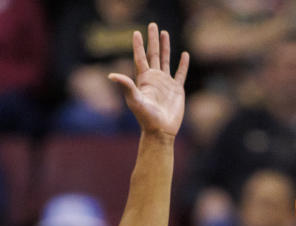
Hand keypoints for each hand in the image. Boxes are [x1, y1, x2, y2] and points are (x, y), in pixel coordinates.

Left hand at [109, 23, 188, 137]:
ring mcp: (166, 83)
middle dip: (152, 40)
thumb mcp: (134, 100)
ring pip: (165, 60)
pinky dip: (183, 64)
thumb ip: (125, 85)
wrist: (160, 131)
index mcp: (143, 79)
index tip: (136, 32)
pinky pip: (180, 74)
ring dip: (166, 47)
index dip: (138, 45)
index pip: (140, 57)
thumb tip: (111, 75)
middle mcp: (154, 79)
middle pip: (153, 54)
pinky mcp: (177, 90)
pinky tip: (185, 55)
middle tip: (152, 25)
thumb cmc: (145, 117)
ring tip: (165, 33)